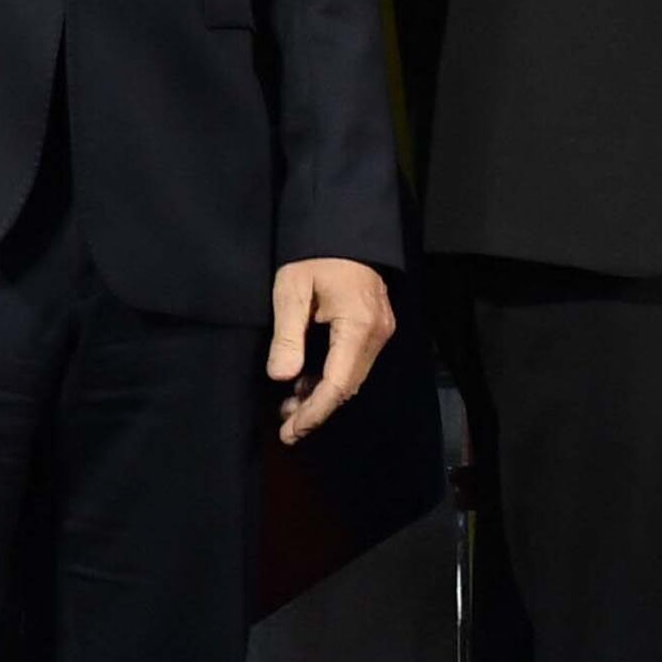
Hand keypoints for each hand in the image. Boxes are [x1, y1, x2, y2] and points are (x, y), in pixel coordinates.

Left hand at [267, 257, 394, 443]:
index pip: (338, 383)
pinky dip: (330, 378)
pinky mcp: (375, 328)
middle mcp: (376, 333)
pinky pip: (353, 364)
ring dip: (321, 396)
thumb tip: (282, 378)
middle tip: (285, 427)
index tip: (291, 431)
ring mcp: (380, 331)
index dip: (315, 411)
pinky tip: (305, 383)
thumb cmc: (313, 256)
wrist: (343, 229)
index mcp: (358, 325)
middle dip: (316, 410)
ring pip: (351, 378)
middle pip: (347, 386)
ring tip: (288, 408)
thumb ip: (288, 336)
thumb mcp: (291, 290)